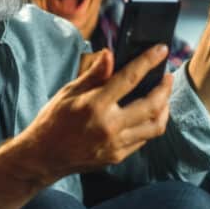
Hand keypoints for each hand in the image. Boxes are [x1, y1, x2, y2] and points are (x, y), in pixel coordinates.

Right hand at [23, 46, 172, 176]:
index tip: (161, 50)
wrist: (43, 157)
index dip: (149, 61)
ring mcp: (115, 144)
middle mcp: (109, 126)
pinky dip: (150, 125)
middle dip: (165, 88)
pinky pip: (143, 139)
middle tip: (167, 77)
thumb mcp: (69, 92)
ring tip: (162, 97)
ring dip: (164, 109)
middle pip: (152, 105)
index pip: (130, 78)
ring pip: (154, 126)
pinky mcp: (117, 157)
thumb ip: (94, 75)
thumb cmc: (53, 121)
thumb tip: (110, 55)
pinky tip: (147, 115)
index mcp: (95, 105)